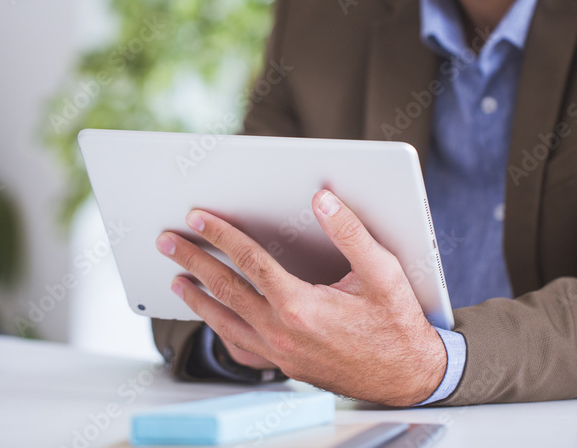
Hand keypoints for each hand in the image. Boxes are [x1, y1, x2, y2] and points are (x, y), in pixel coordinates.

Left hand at [155, 190, 446, 406]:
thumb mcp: (382, 272)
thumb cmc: (397, 324)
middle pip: (225, 289)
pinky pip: (241, 350)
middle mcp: (282, 332)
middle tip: (168, 242)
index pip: (248, 261)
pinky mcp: (285, 366)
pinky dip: (221, 332)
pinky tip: (214, 321)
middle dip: (193, 261)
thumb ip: (350, 233)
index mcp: (300, 305)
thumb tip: (323, 201)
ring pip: (225, 322)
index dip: (220, 235)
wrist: (408, 375)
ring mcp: (280, 353)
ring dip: (198, 298)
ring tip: (178, 279)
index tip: (198, 218)